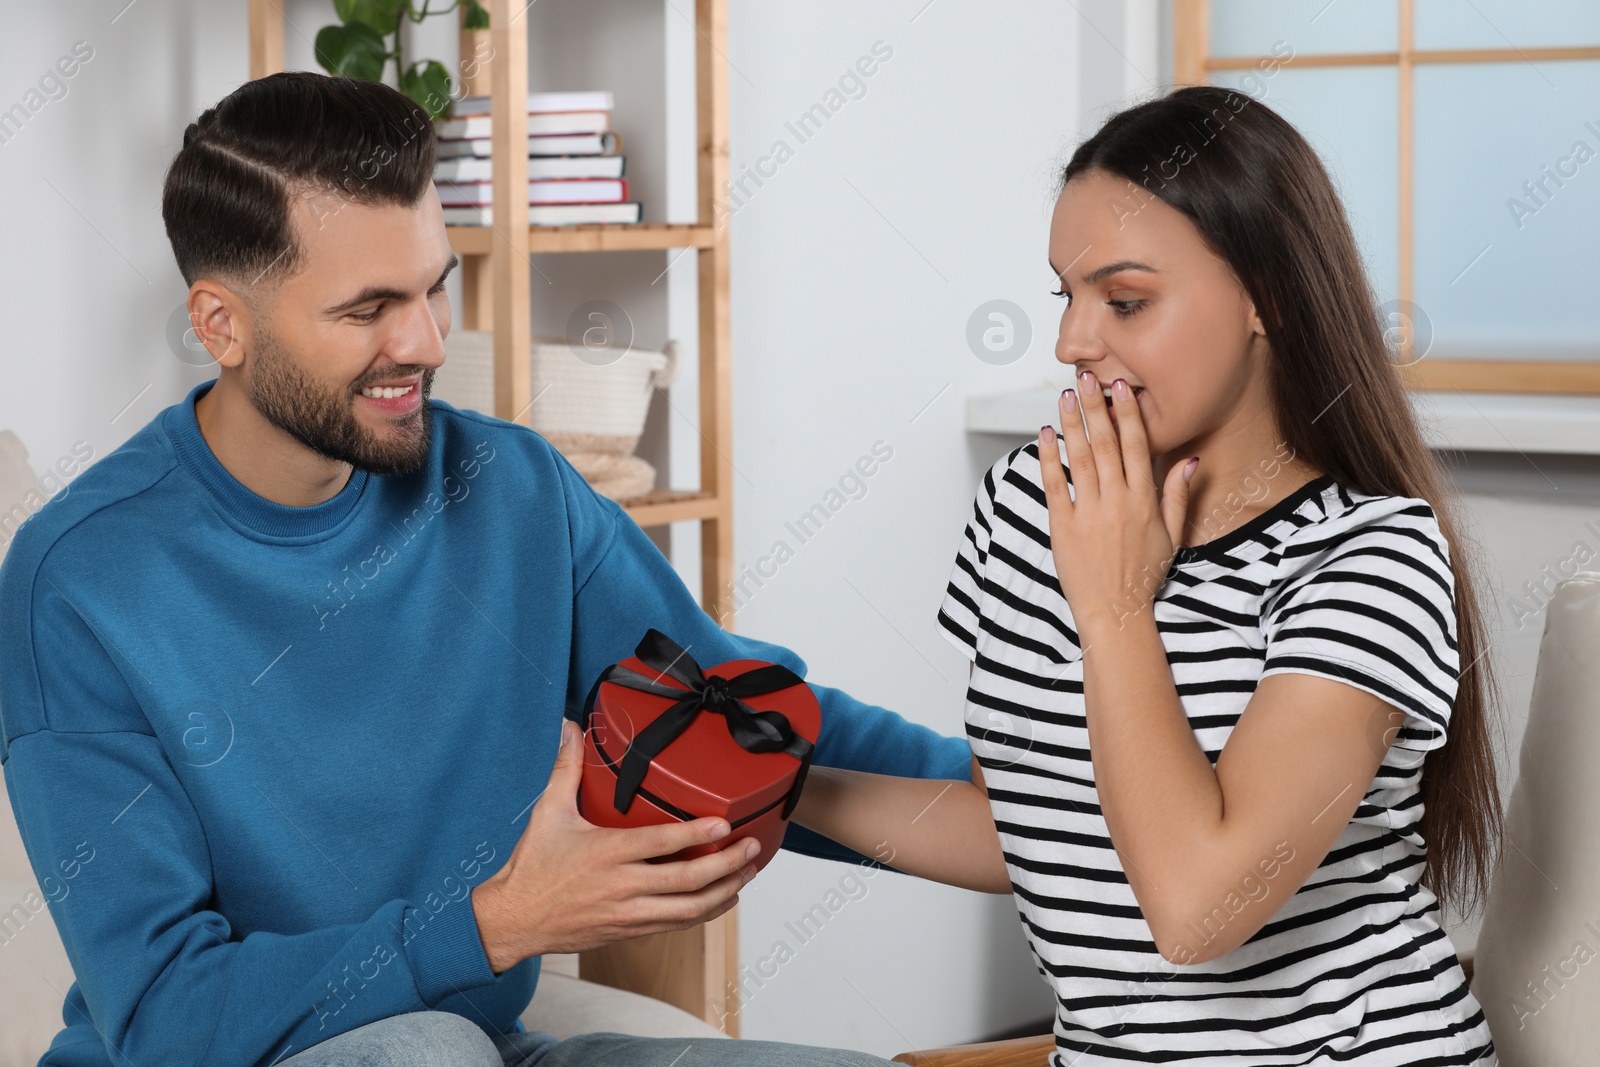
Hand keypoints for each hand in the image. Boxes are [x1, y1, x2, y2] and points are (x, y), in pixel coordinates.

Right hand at [470, 719, 758, 972]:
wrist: (513, 920)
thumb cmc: (532, 866)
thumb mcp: (548, 812)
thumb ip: (566, 768)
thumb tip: (571, 728)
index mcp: (606, 854)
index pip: (662, 844)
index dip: (697, 835)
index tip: (725, 823)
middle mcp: (622, 886)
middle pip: (687, 881)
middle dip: (727, 865)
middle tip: (751, 847)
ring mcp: (628, 913)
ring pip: (688, 910)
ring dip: (723, 892)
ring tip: (746, 873)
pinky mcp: (628, 930)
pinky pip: (675, 926)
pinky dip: (704, 914)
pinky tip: (721, 901)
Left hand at [1038, 369, 1195, 633]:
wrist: (1116, 612)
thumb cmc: (1142, 576)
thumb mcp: (1172, 535)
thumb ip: (1178, 495)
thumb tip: (1189, 460)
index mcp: (1144, 501)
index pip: (1136, 446)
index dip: (1127, 414)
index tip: (1121, 388)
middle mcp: (1117, 502)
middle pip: (1105, 444)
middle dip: (1095, 407)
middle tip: (1087, 377)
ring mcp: (1089, 513)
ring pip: (1080, 458)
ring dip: (1072, 423)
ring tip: (1065, 396)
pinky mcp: (1063, 526)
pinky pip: (1055, 485)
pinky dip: (1049, 457)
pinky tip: (1044, 435)